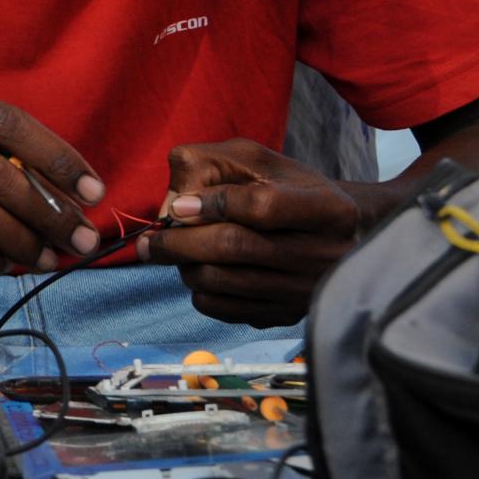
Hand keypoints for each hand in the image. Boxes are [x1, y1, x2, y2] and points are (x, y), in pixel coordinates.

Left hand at [139, 139, 361, 327]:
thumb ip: (210, 165)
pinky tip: (200, 270)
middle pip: (234, 247)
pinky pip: (221, 309)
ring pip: (221, 281)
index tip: (178, 206)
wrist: (329, 237)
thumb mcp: (256, 162)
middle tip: (150, 240)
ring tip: (176, 250)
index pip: (261, 206)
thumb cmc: (284, 189)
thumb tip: (173, 204)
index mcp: (327, 208)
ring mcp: (304, 291)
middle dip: (179, 241)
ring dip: (184, 265)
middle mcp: (324, 254)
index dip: (212, 204)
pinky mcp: (284, 316)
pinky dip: (197, 289)